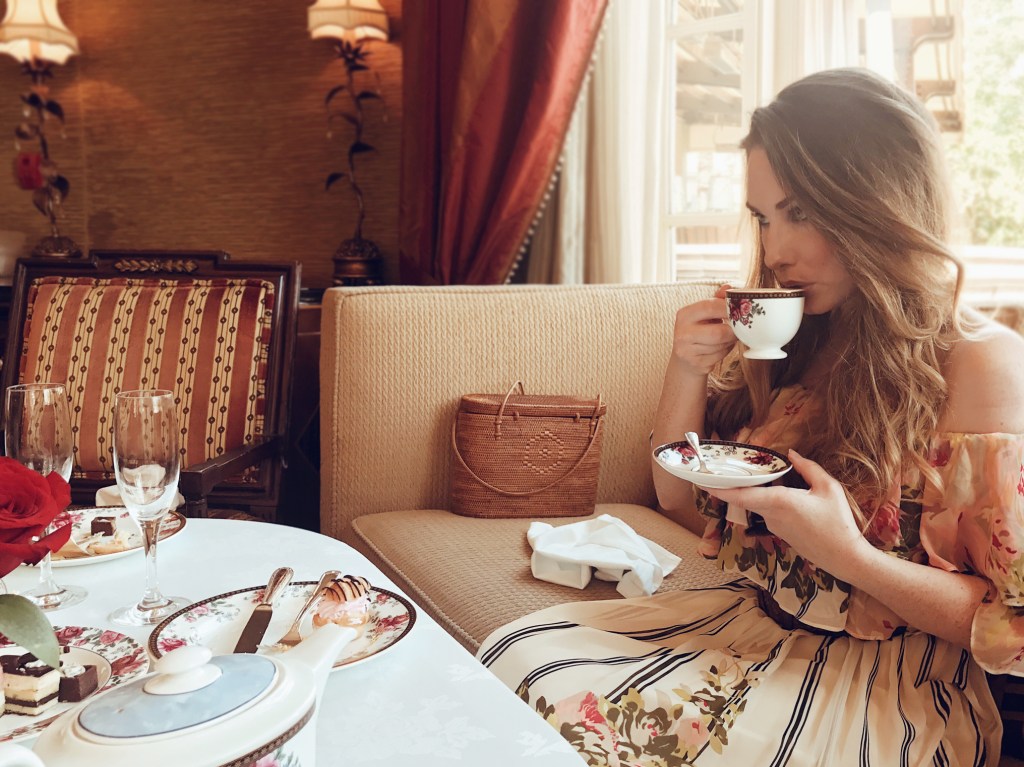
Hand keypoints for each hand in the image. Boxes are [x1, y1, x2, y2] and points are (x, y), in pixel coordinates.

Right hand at [672, 285, 735, 376]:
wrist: (685, 360)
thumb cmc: (698, 332)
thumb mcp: (704, 314)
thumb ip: (716, 300)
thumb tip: (728, 288)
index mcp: (684, 314)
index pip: (709, 306)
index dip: (728, 308)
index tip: (739, 310)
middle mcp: (682, 332)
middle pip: (719, 332)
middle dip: (733, 332)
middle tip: (738, 329)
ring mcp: (687, 350)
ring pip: (721, 345)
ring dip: (729, 342)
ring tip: (726, 338)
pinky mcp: (695, 364)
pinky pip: (719, 357)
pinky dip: (725, 352)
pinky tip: (721, 348)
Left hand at [705, 451, 873, 579]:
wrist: (845, 558)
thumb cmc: (838, 523)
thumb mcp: (828, 489)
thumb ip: (808, 468)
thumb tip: (791, 454)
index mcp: (779, 502)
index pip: (740, 495)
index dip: (718, 488)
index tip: (700, 480)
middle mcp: (770, 515)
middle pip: (743, 497)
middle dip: (730, 484)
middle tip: (717, 469)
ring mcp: (773, 526)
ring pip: (756, 504)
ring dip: (752, 491)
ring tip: (748, 472)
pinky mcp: (778, 533)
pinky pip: (766, 512)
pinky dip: (765, 500)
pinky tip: (774, 489)